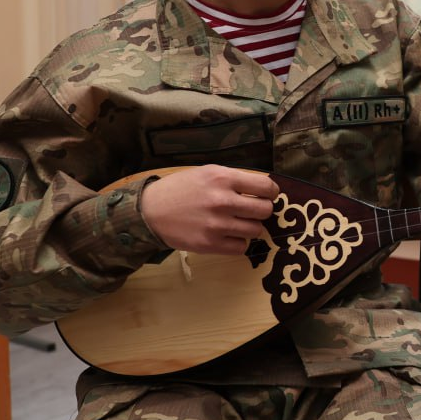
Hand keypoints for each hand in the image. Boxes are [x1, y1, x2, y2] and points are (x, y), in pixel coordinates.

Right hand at [139, 165, 279, 253]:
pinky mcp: (209, 244)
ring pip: (256, 230)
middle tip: (250, 210)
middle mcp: (222, 201)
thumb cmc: (181, 189)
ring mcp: (216, 225)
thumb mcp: (208, 172)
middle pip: (265, 210)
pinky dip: (238, 242)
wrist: (149, 211)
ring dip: (250, 227)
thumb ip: (235, 179)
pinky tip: (228, 235)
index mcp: (223, 178)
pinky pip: (241, 247)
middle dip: (261, 210)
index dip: (271, 192)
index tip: (266, 195)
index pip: (266, 187)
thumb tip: (265, 190)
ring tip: (236, 222)